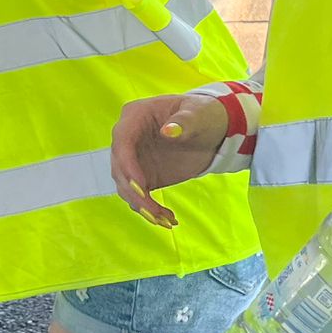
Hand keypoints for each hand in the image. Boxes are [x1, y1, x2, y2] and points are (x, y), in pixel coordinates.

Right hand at [110, 91, 229, 227]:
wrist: (212, 130)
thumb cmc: (203, 114)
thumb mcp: (198, 113)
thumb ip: (185, 121)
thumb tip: (168, 131)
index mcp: (136, 116)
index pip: (122, 141)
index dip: (128, 165)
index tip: (142, 187)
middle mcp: (129, 138)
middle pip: (119, 168)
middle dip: (134, 192)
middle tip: (153, 210)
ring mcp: (134, 159)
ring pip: (126, 186)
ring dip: (141, 205)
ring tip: (163, 219)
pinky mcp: (144, 176)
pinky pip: (140, 196)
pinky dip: (150, 210)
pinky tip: (167, 219)